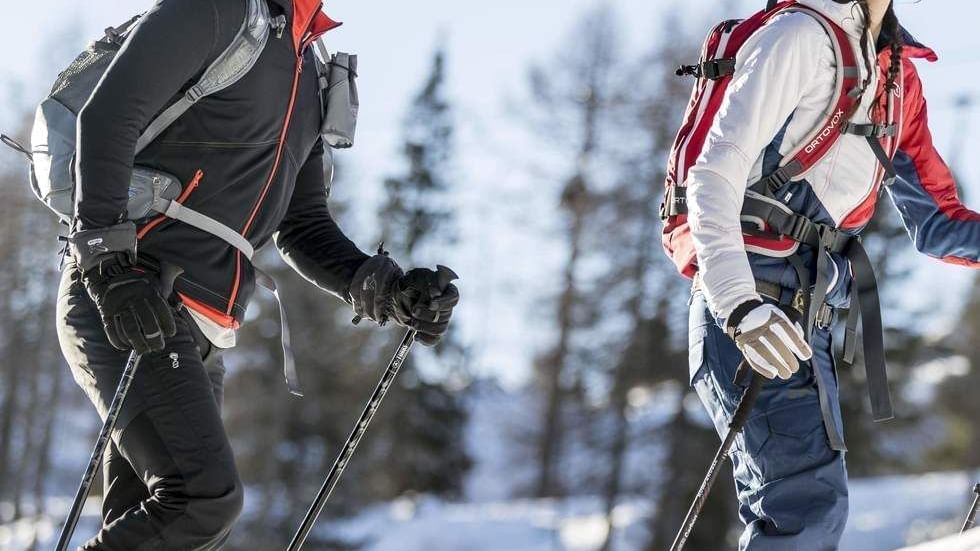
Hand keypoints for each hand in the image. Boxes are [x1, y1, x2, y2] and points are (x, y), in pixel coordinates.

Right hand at [69, 223, 175, 353]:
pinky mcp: (106, 311)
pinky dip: (119, 340)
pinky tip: (125, 346)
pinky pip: (112, 329)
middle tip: (158, 347)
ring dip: (138, 343)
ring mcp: (119, 305)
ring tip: (143, 350)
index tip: (170, 334)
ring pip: (130, 328)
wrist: (107, 271)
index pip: (161, 310)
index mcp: (148, 290)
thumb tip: (179, 286)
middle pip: (146, 322)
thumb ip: (166, 281)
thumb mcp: (153, 277)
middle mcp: (134, 298)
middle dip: (154, 337)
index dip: (167, 324)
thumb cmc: (136, 279)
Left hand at [349, 254, 458, 345]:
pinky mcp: (432, 331)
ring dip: (425, 326)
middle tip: (413, 311)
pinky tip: (416, 336)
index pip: (453, 298)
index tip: (431, 304)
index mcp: (446, 291)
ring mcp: (441, 320)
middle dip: (428, 314)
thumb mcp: (418, 277)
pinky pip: (434, 339)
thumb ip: (428, 283)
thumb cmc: (410, 283)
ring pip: (441, 329)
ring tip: (412, 322)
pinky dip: (426, 339)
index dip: (444, 302)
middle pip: (446, 315)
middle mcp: (446, 307)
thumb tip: (436, 293)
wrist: (399, 295)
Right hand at [728, 302, 811, 379]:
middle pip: (776, 342)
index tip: (806, 356)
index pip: (788, 331)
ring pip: (763, 351)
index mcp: (773, 316)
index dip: (798, 345)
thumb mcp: (779, 316)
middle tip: (794, 368)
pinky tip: (772, 374)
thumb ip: (791, 327)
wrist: (741, 312)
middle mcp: (761, 325)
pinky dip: (762, 368)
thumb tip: (801, 343)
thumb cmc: (767, 318)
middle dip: (788, 358)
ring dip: (776, 365)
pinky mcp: (742, 342)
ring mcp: (750, 334)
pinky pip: (752, 357)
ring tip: (786, 374)